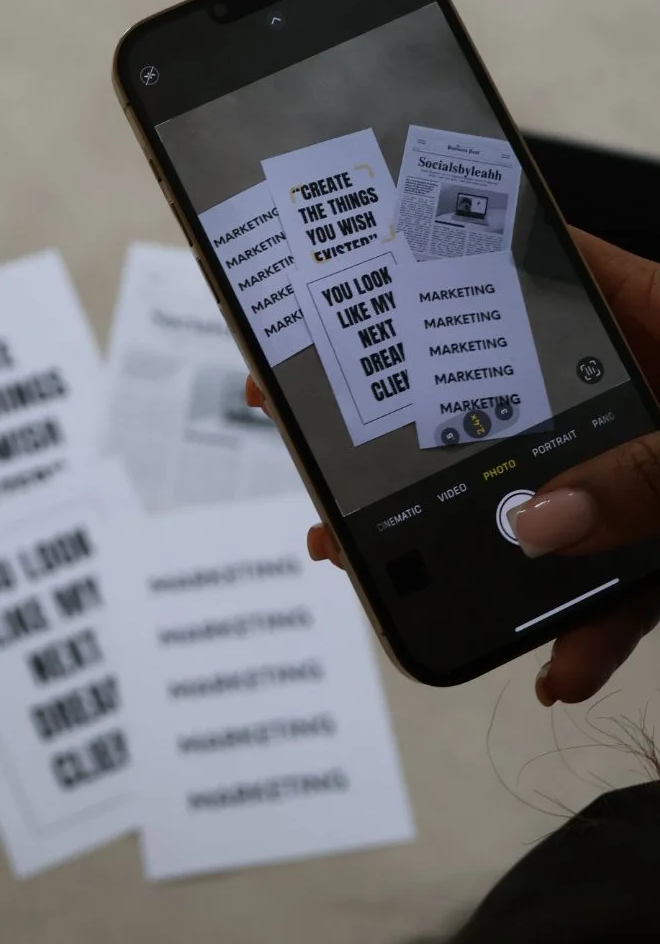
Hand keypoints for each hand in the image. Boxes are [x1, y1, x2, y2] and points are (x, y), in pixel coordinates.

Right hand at [245, 228, 659, 706]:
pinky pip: (612, 582)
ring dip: (475, 555)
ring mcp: (643, 464)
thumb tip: (529, 524)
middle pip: (496, 400)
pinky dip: (586, 631)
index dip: (425, 279)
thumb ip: (637, 478)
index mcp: (642, 319)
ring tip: (390, 583)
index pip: (517, 271)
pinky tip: (560, 671)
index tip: (336, 300)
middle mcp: (629, 386)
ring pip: (537, 500)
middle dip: (407, 444)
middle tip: (316, 457)